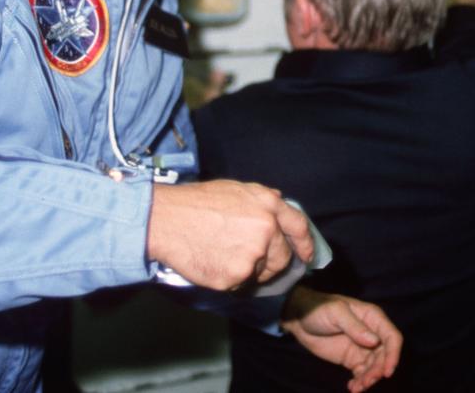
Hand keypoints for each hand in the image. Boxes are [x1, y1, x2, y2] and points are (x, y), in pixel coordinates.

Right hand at [147, 180, 312, 289]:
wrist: (167, 220)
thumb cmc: (197, 202)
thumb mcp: (236, 189)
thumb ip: (262, 198)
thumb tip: (281, 201)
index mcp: (268, 205)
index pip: (299, 227)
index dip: (305, 244)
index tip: (307, 256)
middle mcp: (266, 229)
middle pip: (282, 258)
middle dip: (271, 264)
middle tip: (251, 262)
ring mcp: (253, 255)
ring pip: (260, 274)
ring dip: (249, 271)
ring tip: (224, 256)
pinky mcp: (236, 276)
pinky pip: (240, 285)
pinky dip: (229, 280)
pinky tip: (213, 263)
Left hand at [281, 286, 401, 392]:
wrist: (299, 318)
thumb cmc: (318, 308)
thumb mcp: (336, 313)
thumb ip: (354, 326)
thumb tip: (374, 342)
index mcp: (372, 317)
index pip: (391, 337)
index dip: (393, 354)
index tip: (386, 372)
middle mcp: (371, 333)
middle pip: (384, 356)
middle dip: (377, 371)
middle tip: (366, 382)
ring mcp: (362, 347)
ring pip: (374, 367)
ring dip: (369, 379)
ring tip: (357, 388)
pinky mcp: (351, 359)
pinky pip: (362, 373)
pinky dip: (360, 382)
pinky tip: (352, 388)